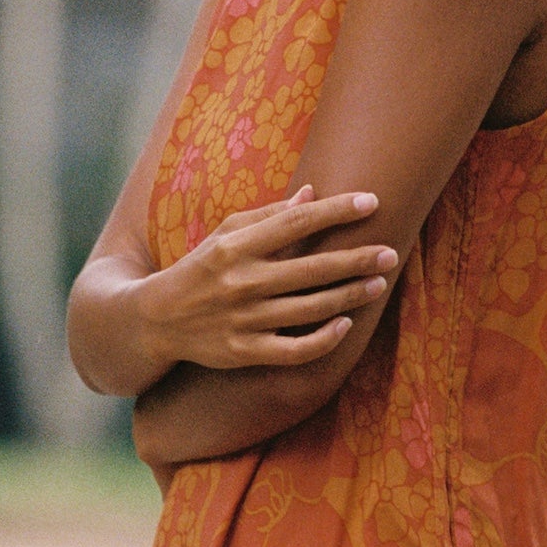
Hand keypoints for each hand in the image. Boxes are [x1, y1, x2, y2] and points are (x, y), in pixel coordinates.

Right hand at [130, 186, 397, 374]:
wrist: (155, 320)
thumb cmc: (200, 268)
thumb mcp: (224, 234)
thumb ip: (268, 216)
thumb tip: (313, 193)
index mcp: (236, 246)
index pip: (296, 222)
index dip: (337, 211)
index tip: (372, 201)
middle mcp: (241, 282)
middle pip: (312, 268)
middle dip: (356, 259)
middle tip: (391, 252)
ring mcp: (244, 320)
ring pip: (310, 308)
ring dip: (350, 295)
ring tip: (378, 283)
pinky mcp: (245, 352)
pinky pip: (294, 350)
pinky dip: (324, 339)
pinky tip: (345, 325)